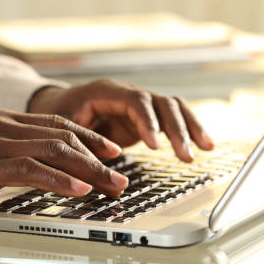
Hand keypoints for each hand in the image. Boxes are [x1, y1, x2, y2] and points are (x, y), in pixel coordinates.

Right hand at [0, 109, 127, 208]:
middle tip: (120, 174)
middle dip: (98, 155)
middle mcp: (4, 124)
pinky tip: (77, 190)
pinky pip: (31, 168)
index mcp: (1, 120)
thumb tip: (20, 168)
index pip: (55, 124)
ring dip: (89, 169)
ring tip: (111, 185)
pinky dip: (59, 179)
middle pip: (64, 136)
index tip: (109, 151)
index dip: (87, 136)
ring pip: (56, 149)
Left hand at [28, 79, 213, 161]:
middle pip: (161, 103)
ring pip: (173, 108)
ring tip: (206, 148)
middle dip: (177, 129)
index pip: (135, 101)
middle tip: (186, 155)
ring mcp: (139, 104)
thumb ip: (81, 146)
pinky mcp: (146, 117)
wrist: (57, 103)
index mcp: (105, 91)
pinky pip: (172, 119)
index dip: (148, 122)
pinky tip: (203, 145)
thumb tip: (97, 172)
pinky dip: (188, 131)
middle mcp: (128, 93)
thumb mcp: (63, 128)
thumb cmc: (59, 113)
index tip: (155, 146)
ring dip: (190, 127)